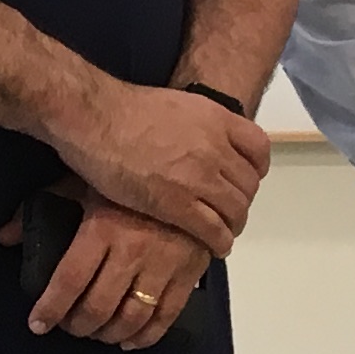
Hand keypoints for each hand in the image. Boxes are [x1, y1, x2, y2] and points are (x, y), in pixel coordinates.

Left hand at [1, 178, 208, 350]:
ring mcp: (164, 264)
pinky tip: (130, 340)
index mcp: (102, 228)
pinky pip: (167, 316)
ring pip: (132, 317)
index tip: (37, 324)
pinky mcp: (190, 272)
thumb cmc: (128, 173)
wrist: (188, 165)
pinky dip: (146, 336)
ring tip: (97, 333)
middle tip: (70, 327)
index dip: (51, 308)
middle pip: (99, 306)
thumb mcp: (82, 182)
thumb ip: (43, 208)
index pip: (70, 281)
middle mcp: (132, 251)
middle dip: (79, 326)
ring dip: (109, 334)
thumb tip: (3, 238)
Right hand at [49, 80, 268, 252]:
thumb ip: (195, 125)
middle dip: (241, 200)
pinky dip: (220, 242)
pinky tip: (215, 247)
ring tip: (224, 233)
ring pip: (235, 209)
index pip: (259, 149)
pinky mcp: (178, 204)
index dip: (255, 169)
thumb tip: (195, 140)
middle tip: (229, 211)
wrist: (95, 117)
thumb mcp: (176, 106)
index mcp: (216, 119)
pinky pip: (213, 230)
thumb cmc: (124, 109)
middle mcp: (215, 147)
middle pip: (248, 184)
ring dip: (233, 224)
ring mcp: (199, 176)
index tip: (244, 180)